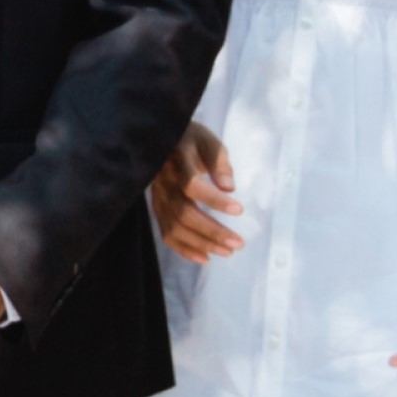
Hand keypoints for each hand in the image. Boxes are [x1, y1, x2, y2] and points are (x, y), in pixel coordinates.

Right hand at [153, 126, 243, 264]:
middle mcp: (164, 182)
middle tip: (238, 243)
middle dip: (211, 231)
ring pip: (174, 226)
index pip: (191, 184)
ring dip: (201, 243)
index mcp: (177, 160)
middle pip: (183, 212)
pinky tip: (204, 258)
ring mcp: (157, 197)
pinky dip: (184, 249)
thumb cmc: (192, 139)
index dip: (213, 200)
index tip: (239, 210)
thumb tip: (229, 188)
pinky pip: (166, 233)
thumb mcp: (209, 142)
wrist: (163, 139)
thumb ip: (220, 163)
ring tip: (226, 251)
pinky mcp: (157, 208)